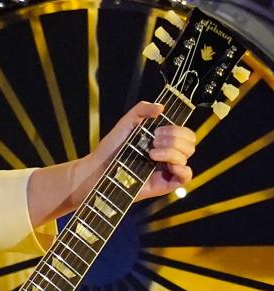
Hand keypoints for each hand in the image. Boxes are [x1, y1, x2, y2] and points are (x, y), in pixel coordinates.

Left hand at [73, 101, 194, 205]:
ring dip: (171, 152)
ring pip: (186, 157)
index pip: (185, 133)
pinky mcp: (165, 184)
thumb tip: (161, 107)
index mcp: (163, 139)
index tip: (157, 131)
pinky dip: (183, 170)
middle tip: (153, 141)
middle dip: (174, 139)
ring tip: (151, 154)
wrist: (100, 168)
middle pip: (190, 144)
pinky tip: (169, 166)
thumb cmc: (112, 146)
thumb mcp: (127, 122)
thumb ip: (142, 109)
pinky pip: (186, 177)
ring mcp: (167, 169)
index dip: (176, 130)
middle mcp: (168, 153)